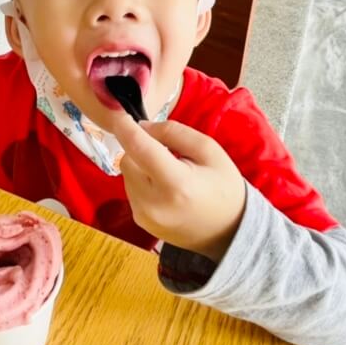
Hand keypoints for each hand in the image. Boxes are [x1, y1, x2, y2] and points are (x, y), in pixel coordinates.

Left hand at [112, 116, 245, 262]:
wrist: (228, 232)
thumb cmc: (223, 187)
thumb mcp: (209, 150)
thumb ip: (173, 132)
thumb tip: (141, 127)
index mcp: (176, 184)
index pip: (140, 148)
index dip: (125, 127)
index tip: (117, 112)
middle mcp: (154, 203)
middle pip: (128, 159)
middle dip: (141, 149)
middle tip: (169, 152)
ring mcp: (144, 215)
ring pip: (127, 174)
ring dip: (141, 165)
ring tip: (170, 173)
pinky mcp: (139, 221)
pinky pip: (130, 189)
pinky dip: (142, 181)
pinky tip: (164, 188)